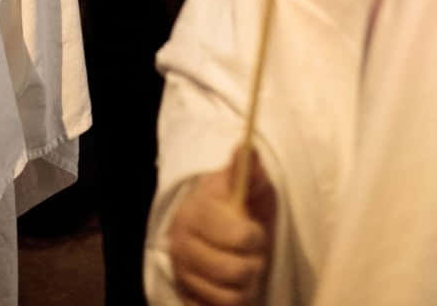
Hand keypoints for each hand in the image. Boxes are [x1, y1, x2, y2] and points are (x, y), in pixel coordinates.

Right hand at [168, 146, 277, 305]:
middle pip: (236, 271)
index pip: (239, 235)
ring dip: (246, 286)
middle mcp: (181, 243)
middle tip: (251, 253)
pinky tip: (230, 286)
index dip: (254, 236)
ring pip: (231, 297)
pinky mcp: (185, 296)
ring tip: (243, 269)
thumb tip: (246, 147)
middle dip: (254, 263)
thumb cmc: (235, 209)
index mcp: (195, 212)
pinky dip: (231, 303)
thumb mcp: (245, 189)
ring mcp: (182, 272)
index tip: (254, 230)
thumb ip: (248, 172)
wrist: (210, 232)